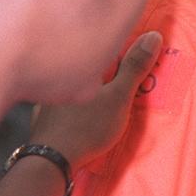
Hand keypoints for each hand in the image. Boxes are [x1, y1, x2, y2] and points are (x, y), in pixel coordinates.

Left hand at [29, 31, 162, 168]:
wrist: (51, 160)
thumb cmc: (88, 125)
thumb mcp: (119, 96)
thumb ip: (134, 67)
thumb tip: (153, 35)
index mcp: (78, 64)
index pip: (102, 46)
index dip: (121, 48)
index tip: (136, 55)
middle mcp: (58, 73)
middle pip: (89, 65)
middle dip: (107, 67)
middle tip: (126, 78)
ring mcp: (47, 95)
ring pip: (75, 82)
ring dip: (90, 85)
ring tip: (106, 96)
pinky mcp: (42, 112)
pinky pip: (64, 101)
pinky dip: (76, 103)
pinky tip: (82, 113)